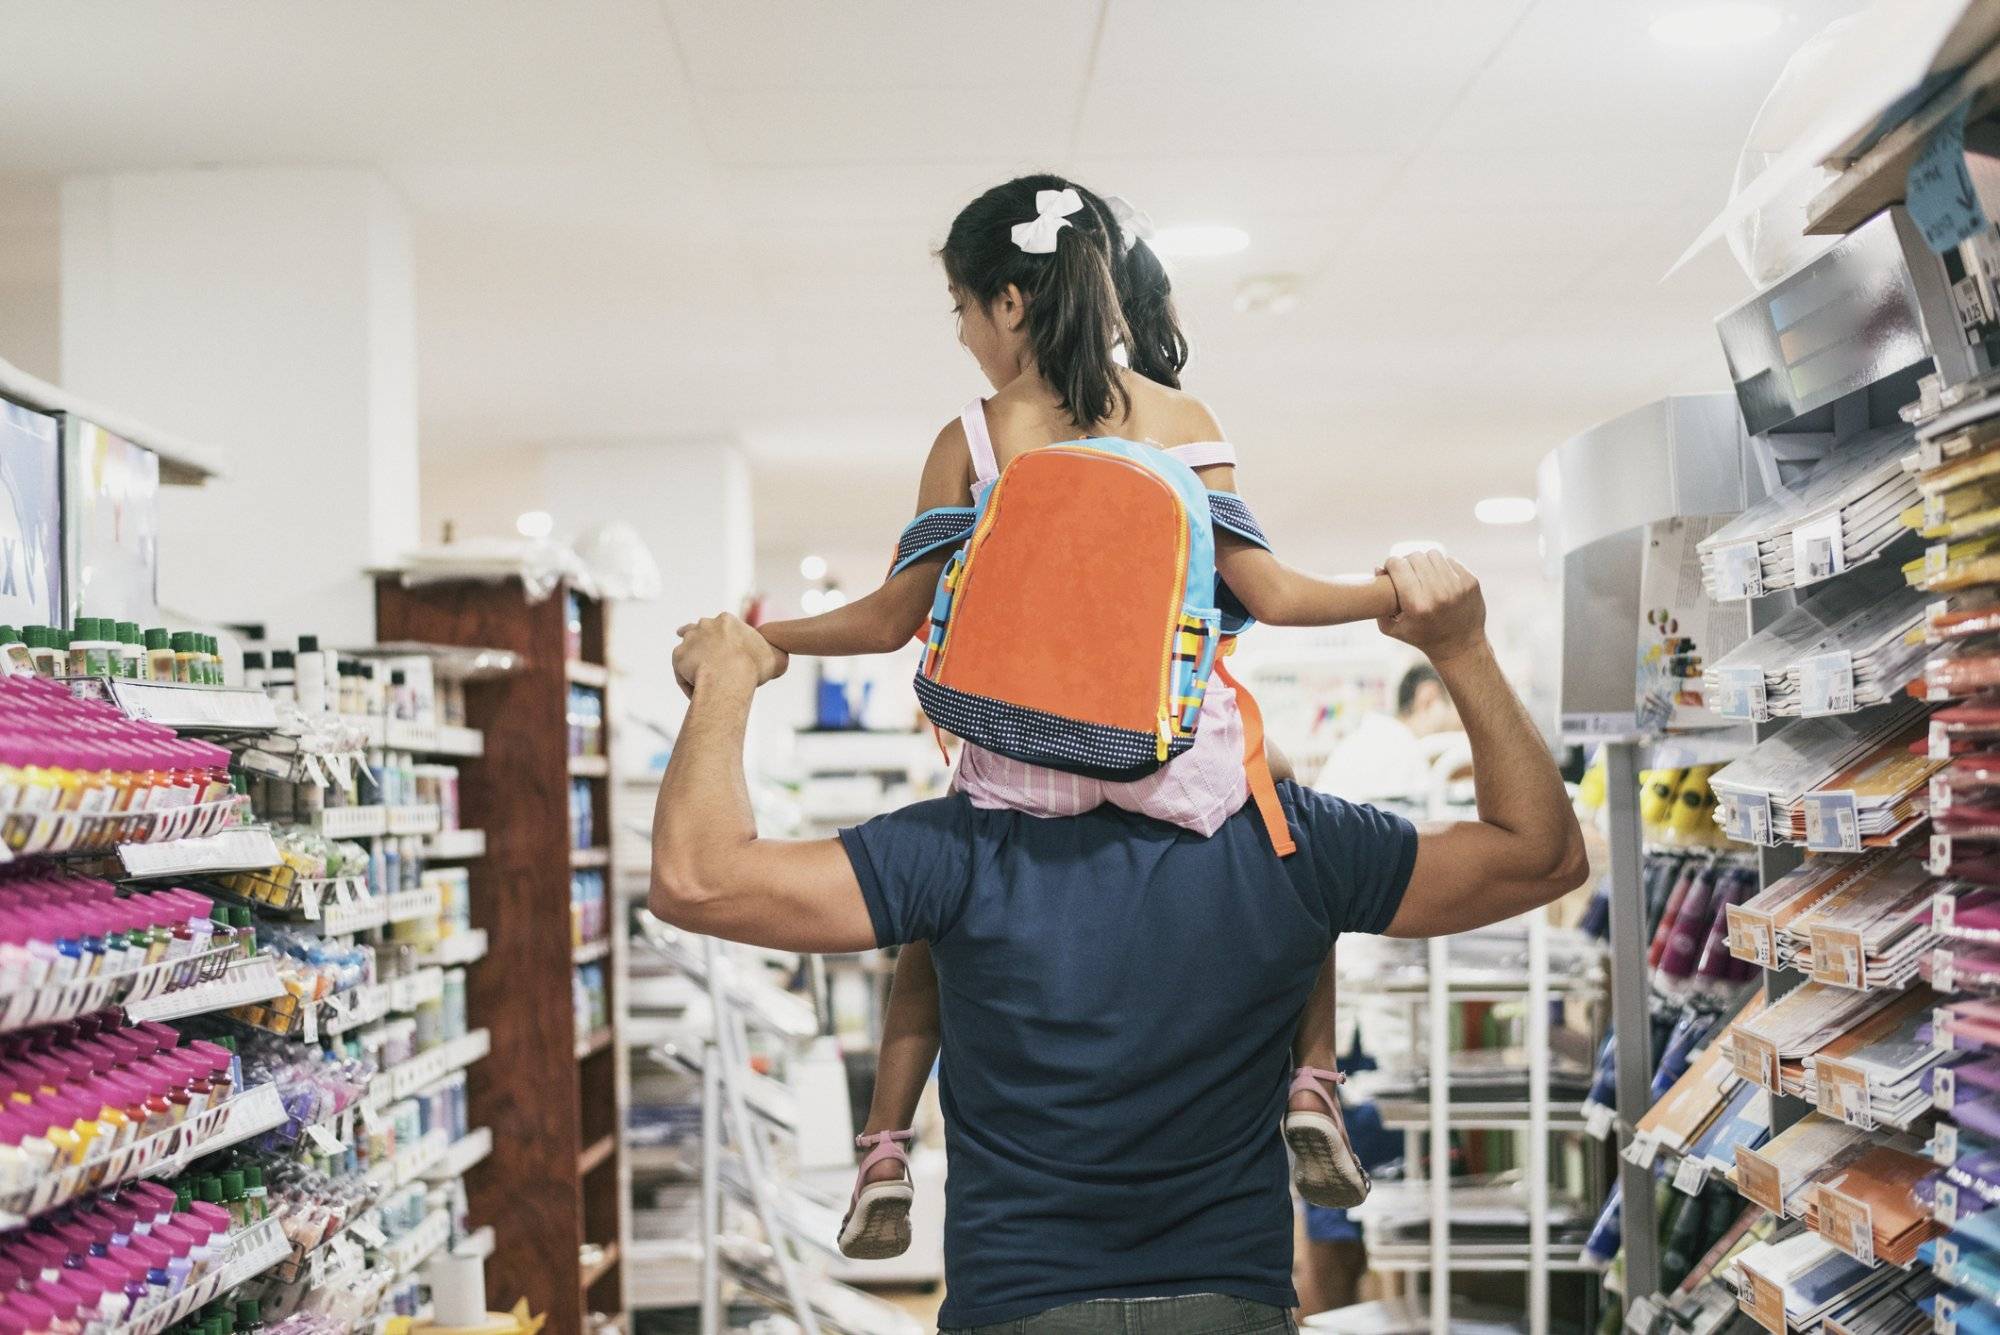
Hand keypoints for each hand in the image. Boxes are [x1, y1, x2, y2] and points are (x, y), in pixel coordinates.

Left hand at [672, 614, 788, 697]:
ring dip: (691, 664)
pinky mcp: (678, 656)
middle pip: (698, 630)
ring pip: (687, 651)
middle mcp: (705, 625)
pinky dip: (687, 683)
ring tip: (699, 682)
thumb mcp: (776, 658)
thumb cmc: (755, 667)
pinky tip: (697, 693)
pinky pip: (681, 672)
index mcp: (727, 621)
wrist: (731, 677)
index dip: (722, 639)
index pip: (721, 626)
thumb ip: (777, 656)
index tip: (725, 653)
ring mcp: (690, 639)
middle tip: (707, 663)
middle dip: (701, 645)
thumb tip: (782, 659)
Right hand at [1376, 550, 1485, 663]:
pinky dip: (1442, 566)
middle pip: (1415, 557)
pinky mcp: (1470, 582)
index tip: (1390, 569)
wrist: (1460, 646)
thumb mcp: (1393, 629)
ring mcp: (1457, 586)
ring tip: (1423, 573)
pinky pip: (1450, 560)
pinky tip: (1439, 578)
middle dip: (1406, 562)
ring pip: (1433, 555)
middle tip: (1406, 572)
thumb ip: (1379, 603)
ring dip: (1425, 561)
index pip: (1398, 566)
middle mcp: (1438, 594)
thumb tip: (1378, 569)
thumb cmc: (1423, 638)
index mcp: (1417, 605)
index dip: (1390, 564)